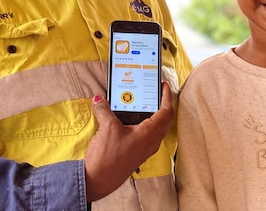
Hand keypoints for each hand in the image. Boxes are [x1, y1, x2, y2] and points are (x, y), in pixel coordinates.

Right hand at [83, 82, 173, 201]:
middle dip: (162, 104)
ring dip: (154, 114)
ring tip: (144, 102)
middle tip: (157, 92)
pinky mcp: (137, 153)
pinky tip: (131, 120)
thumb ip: (105, 110)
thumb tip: (100, 99)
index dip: (167, 96)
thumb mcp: (107, 128)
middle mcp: (151, 142)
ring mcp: (145, 149)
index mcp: (149, 134)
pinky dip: (144, 124)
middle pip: (164, 120)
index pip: (166, 112)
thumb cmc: (108, 157)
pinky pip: (147, 135)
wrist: (98, 180)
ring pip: (156, 128)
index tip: (164, 85)